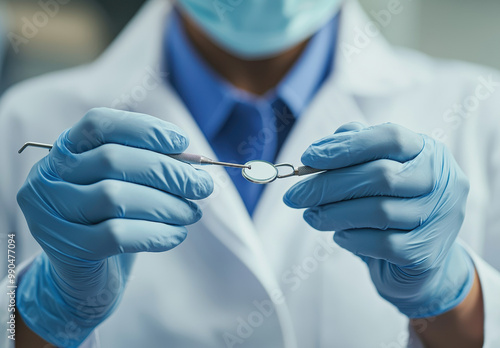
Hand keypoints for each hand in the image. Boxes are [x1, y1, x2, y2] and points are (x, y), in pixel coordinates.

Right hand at [16, 108, 212, 346]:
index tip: (181, 142)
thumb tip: (193, 163)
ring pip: (116, 198)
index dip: (143, 129)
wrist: (86, 278)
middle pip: (113, 160)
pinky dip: (156, 233)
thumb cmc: (111, 221)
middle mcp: (49, 177)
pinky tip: (177, 234)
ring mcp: (52, 213)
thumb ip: (149, 167)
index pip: (98, 124)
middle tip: (202, 185)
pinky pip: (118, 235)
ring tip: (192, 212)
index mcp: (64, 151)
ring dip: (167, 204)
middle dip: (168, 171)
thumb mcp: (125, 186)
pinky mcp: (67, 248)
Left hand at [284, 122, 474, 317]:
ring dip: (333, 213)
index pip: (390, 138)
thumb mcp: (375, 170)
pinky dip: (351, 238)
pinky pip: (381, 244)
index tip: (308, 157)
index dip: (346, 146)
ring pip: (379, 211)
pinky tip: (339, 235)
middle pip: (380, 175)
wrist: (416, 261)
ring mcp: (439, 218)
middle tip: (294, 195)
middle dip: (328, 185)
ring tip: (310, 216)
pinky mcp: (426, 253)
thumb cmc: (390, 205)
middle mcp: (442, 181)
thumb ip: (352, 151)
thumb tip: (320, 150)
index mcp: (428, 152)